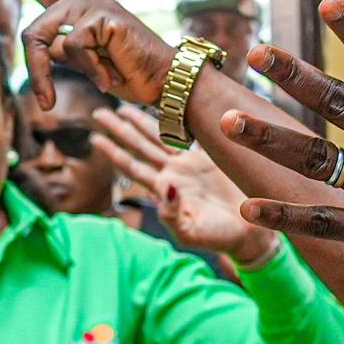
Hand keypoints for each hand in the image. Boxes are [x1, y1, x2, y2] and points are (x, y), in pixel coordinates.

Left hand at [0, 0, 179, 107]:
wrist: (161, 79)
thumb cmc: (125, 72)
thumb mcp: (84, 62)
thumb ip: (60, 50)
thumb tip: (41, 50)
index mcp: (73, 7)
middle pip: (32, 33)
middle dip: (35, 71)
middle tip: (47, 102)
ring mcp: (92, 4)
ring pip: (46, 40)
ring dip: (59, 73)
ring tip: (99, 82)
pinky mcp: (103, 16)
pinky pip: (75, 48)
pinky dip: (91, 70)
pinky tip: (110, 75)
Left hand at [90, 106, 278, 265]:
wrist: (248, 232)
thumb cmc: (218, 237)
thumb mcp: (192, 232)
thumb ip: (172, 214)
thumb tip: (164, 187)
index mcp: (164, 189)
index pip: (132, 166)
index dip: (113, 151)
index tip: (95, 137)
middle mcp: (173, 173)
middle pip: (140, 146)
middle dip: (119, 129)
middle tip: (98, 112)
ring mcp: (190, 164)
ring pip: (160, 136)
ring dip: (141, 121)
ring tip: (122, 106)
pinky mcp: (210, 157)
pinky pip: (188, 133)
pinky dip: (177, 119)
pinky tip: (166, 106)